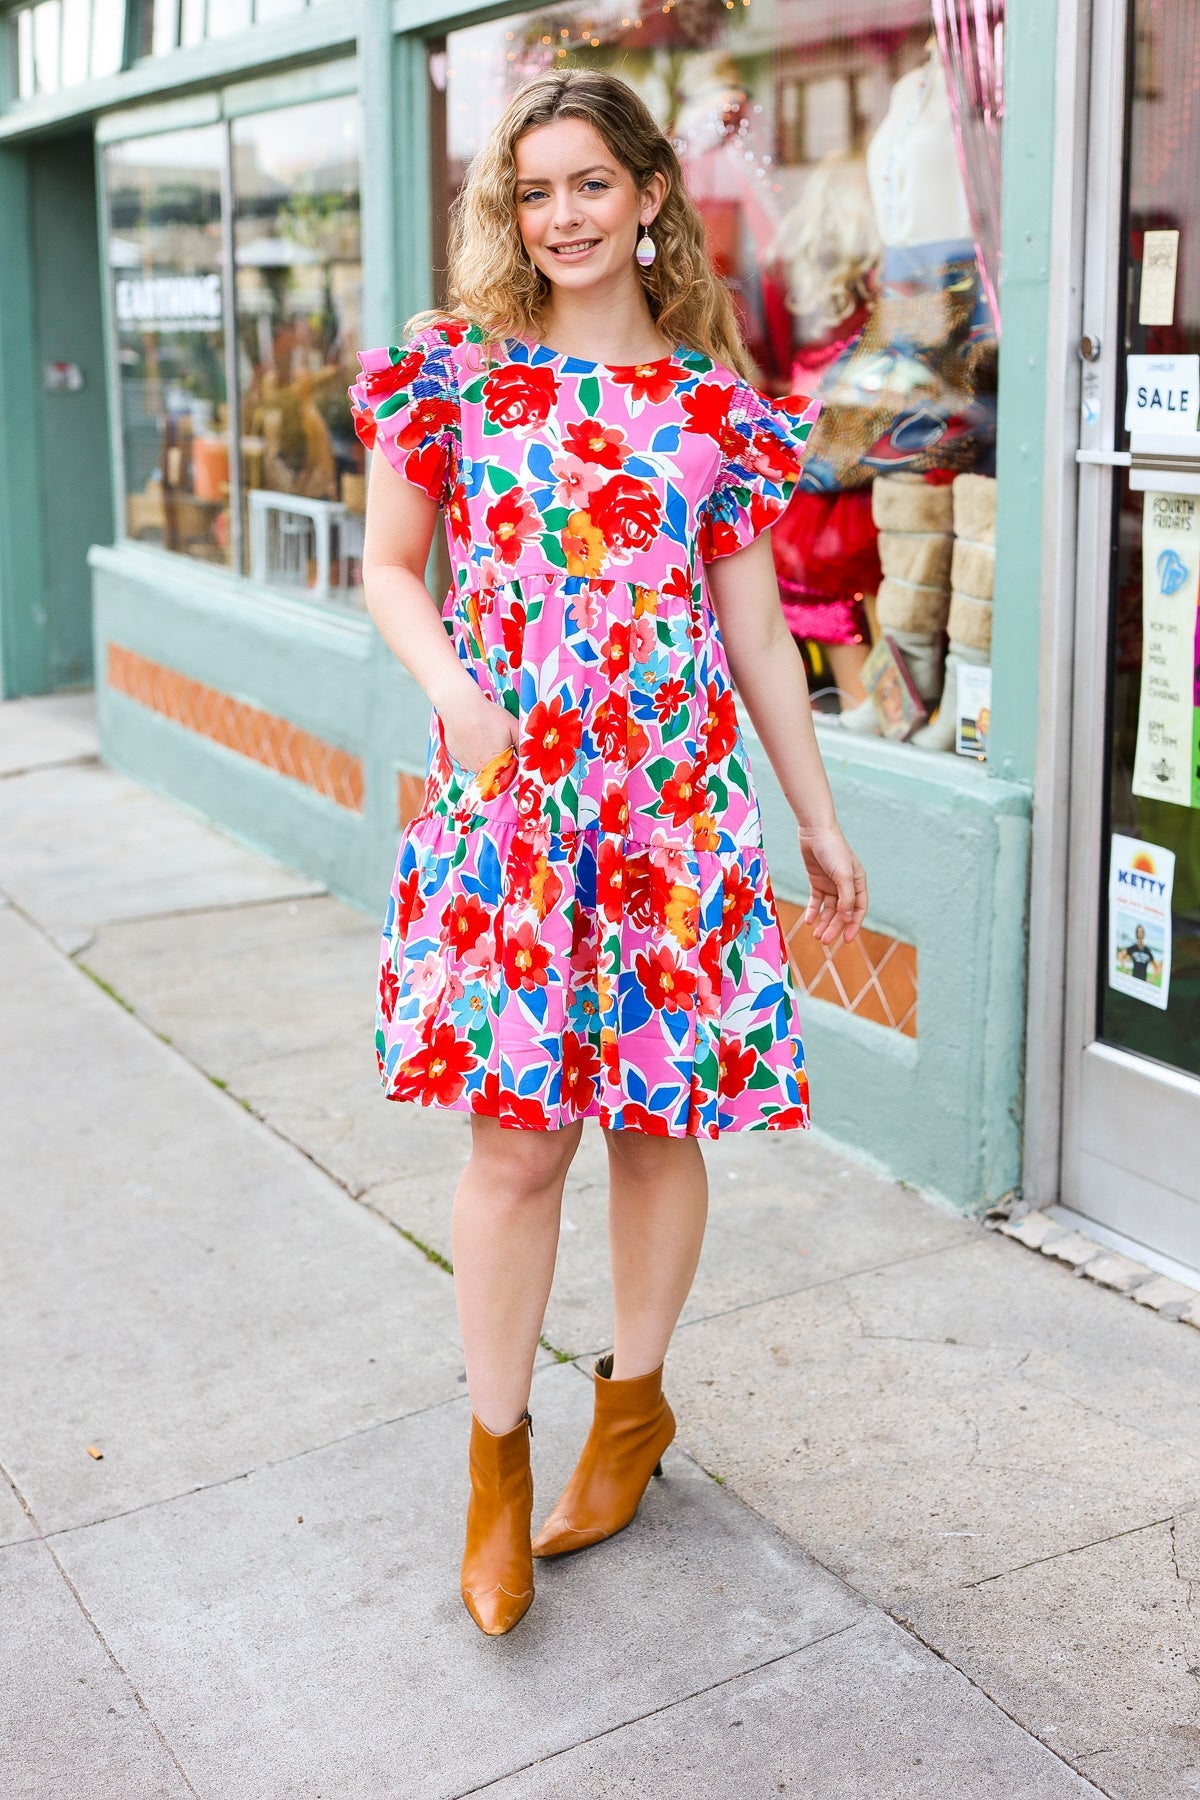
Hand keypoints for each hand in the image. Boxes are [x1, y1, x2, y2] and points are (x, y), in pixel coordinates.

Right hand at [440, 681, 517, 773]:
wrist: (461, 707)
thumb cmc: (488, 716)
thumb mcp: (514, 727)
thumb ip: (522, 744)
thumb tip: (528, 756)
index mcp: (497, 764)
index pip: (508, 771)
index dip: (512, 760)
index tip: (511, 748)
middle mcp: (480, 769)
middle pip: (494, 769)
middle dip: (498, 758)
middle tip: (497, 739)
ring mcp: (466, 764)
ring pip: (479, 764)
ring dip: (484, 755)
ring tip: (484, 736)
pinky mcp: (456, 756)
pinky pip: (467, 758)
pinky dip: (471, 750)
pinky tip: (473, 736)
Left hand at [798, 824, 866, 950]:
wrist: (815, 831)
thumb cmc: (833, 849)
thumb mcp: (842, 874)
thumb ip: (846, 896)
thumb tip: (847, 917)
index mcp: (858, 883)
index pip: (859, 909)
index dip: (854, 925)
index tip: (847, 940)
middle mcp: (846, 886)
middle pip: (842, 912)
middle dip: (834, 927)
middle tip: (824, 940)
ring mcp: (831, 884)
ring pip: (829, 909)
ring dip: (824, 922)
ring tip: (816, 935)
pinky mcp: (817, 882)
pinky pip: (816, 901)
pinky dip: (813, 911)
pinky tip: (808, 921)